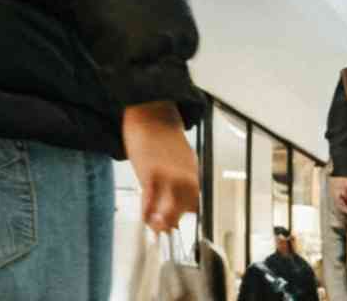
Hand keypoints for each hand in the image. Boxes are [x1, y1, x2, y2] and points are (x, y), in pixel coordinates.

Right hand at [121, 102, 200, 232]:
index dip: (193, 216)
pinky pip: (151, 195)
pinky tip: (145, 218)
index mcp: (194, 171)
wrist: (151, 113)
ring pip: (174, 203)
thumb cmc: (162, 139)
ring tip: (157, 228)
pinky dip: (148, 209)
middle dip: (180, 220)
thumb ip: (176, 179)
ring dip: (165, 219)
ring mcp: (169, 172)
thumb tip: (173, 205)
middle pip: (191, 203)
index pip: (200, 198)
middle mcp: (186, 173)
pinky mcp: (151, 170)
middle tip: (169, 233)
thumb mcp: (176, 160)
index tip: (185, 229)